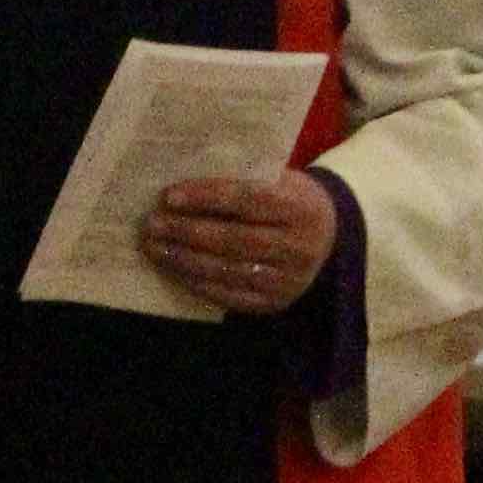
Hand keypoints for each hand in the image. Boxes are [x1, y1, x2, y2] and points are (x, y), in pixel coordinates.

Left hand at [144, 165, 338, 315]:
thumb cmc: (292, 198)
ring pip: (227, 270)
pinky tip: (174, 269)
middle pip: (234, 239)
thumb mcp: (280, 180)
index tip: (169, 196)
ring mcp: (288, 279)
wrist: (331, 235)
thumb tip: (185, 187)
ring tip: (154, 247)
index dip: (206, 198)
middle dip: (186, 232)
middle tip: (151, 224)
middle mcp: (298, 246)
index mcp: (300, 206)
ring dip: (184, 259)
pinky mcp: (276, 302)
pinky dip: (197, 283)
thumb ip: (243, 180)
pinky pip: (229, 296)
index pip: (248, 200)